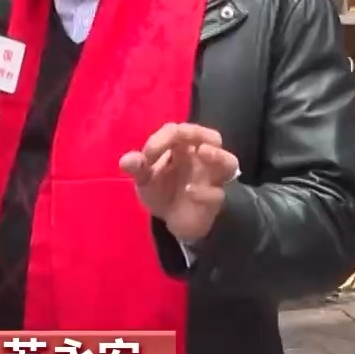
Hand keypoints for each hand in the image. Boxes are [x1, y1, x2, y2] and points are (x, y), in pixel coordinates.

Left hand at [119, 123, 239, 243]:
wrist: (174, 221)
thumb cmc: (162, 191)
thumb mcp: (145, 180)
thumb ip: (138, 168)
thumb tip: (126, 161)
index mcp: (181, 148)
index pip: (176, 132)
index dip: (163, 138)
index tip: (148, 155)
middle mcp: (201, 158)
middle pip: (211, 137)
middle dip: (198, 133)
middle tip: (184, 135)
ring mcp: (212, 178)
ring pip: (229, 161)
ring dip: (217, 155)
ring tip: (203, 152)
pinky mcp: (216, 199)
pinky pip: (217, 193)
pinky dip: (205, 192)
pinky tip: (190, 191)